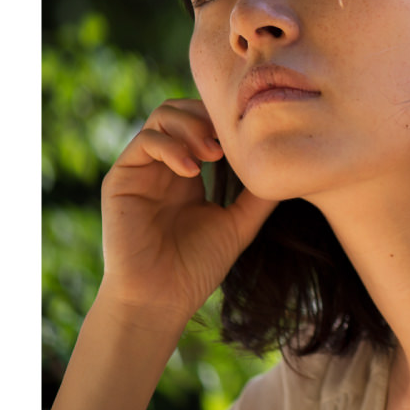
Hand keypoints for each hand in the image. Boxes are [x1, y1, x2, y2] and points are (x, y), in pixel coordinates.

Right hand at [96, 99, 277, 322]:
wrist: (160, 299)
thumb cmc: (196, 267)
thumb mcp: (238, 224)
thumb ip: (258, 195)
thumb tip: (287, 166)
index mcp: (188, 173)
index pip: (203, 123)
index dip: (225, 120)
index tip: (250, 134)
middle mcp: (162, 166)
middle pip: (182, 110)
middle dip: (209, 116)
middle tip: (230, 142)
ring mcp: (141, 170)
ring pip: (162, 117)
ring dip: (192, 125)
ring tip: (215, 154)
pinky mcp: (121, 179)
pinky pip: (145, 141)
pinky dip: (172, 146)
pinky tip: (193, 171)